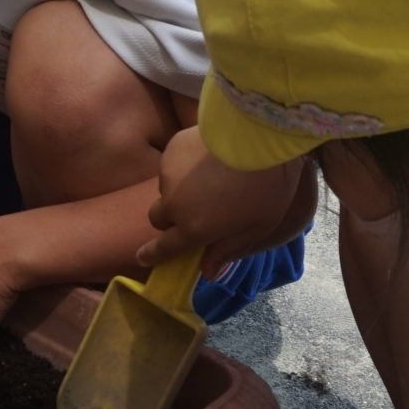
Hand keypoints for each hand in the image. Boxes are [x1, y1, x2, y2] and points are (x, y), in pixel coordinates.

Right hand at [137, 125, 312, 274]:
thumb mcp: (257, 227)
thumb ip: (229, 250)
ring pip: (166, 188)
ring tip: (209, 176)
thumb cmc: (267, 187)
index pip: (163, 248)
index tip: (142, 257)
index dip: (151, 255)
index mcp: (194, 229)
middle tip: (193, 211)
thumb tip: (208, 272)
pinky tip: (207, 157)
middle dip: (169, 219)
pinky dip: (184, 166)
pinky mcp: (172, 150)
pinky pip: (172, 164)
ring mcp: (169, 175)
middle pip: (157, 218)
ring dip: (179, 189)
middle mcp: (174, 205)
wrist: (259, 137)